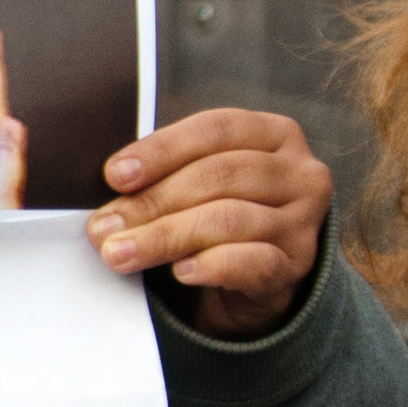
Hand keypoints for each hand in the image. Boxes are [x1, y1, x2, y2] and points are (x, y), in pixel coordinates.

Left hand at [87, 109, 331, 336]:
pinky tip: (180, 271)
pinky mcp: (298, 264)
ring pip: (230, 219)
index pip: (215, 129)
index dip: (162, 149)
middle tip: (103, 228)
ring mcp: (304, 219)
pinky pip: (255, 262)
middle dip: (152, 202)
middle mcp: (298, 172)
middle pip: (219, 176)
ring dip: (165, 237)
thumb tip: (108, 195)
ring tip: (119, 254)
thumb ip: (160, 176)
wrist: (252, 276)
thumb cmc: (213, 213)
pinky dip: (212, 265)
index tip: (114, 175)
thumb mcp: (193, 183)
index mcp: (272, 134)